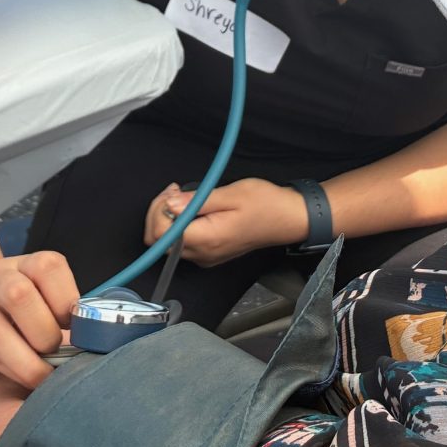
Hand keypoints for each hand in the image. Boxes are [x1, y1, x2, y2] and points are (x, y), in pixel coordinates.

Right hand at [0, 251, 78, 387]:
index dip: (66, 298)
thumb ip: (59, 305)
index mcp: (24, 264)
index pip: (49, 267)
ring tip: (44, 373)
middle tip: (56, 348)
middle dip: (45, 332)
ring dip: (28, 360)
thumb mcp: (33, 286)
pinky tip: (28, 377)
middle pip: (19, 295)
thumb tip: (93, 339)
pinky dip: (14, 372)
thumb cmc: (10, 299)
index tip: (73, 322)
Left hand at [144, 179, 307, 266]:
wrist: (288, 219)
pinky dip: (178, 224)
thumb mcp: (231, 194)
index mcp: (207, 239)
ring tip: (183, 195)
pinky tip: (191, 207)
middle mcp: (203, 254)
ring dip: (168, 217)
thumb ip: (196, 200)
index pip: (161, 231)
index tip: (173, 190)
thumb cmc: (265, 204)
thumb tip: (169, 202)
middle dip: (160, 212)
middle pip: (159, 240)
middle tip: (175, 190)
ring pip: (168, 243)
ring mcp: (206, 257)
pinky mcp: (210, 253)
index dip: (159, 208)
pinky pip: (182, 243)